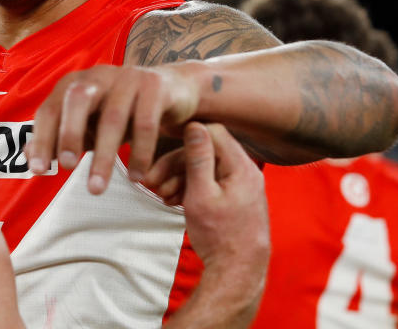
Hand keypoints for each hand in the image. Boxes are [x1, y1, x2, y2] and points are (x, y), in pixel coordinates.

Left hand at [26, 64, 199, 193]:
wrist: (172, 90)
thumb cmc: (122, 111)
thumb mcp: (90, 125)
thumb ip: (60, 137)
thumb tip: (28, 157)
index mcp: (74, 84)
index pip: (50, 109)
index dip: (41, 139)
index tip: (37, 171)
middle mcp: (98, 76)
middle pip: (77, 99)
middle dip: (68, 134)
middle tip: (66, 168)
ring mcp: (127, 77)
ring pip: (112, 116)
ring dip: (104, 155)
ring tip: (97, 188)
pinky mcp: (155, 86)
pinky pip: (146, 121)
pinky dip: (140, 152)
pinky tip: (136, 177)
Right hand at [151, 123, 269, 328]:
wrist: (237, 272)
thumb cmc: (219, 235)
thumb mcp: (201, 193)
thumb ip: (198, 158)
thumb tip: (194, 125)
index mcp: (240, 167)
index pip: (212, 133)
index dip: (186, 139)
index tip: (162, 151)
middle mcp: (245, 173)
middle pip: (206, 152)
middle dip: (176, 165)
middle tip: (152, 180)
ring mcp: (240, 187)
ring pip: (205, 169)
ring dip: (180, 178)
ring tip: (161, 196)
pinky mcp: (234, 199)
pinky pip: (210, 184)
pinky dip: (190, 189)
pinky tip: (173, 201)